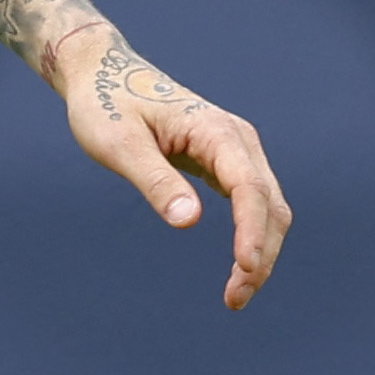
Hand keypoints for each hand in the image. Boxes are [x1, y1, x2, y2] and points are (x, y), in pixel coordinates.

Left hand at [52, 26, 292, 310]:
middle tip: (235, 299)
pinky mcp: (226, 163)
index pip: (248, 187)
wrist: (105, 75)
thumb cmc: (106, 105)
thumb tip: (189, 222)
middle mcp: (237, 139)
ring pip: (268, 207)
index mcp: (215, 130)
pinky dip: (253, 237)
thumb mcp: (119, 144)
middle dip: (261, 253)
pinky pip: (253, 204)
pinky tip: (239, 267)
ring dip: (261, 250)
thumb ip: (155, 181)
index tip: (244, 268)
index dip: (251, 230)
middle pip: (269, 203)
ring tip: (236, 295)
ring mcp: (236, 151)